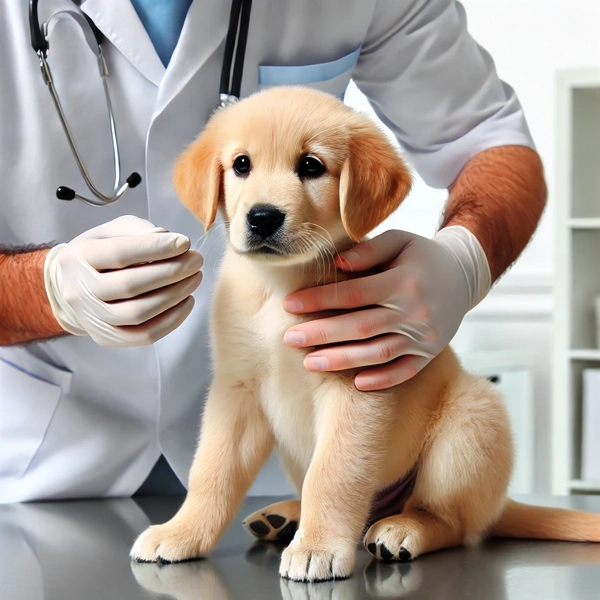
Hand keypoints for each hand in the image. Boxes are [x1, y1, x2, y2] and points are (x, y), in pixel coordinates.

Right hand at [44, 215, 202, 345]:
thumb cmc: (102, 253)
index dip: (155, 248)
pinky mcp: (107, 337)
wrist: (75, 286)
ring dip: (174, 295)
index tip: (184, 243)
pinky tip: (187, 301)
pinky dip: (172, 319)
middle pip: (130, 285)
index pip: (119, 253)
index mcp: (77, 257)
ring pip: (138, 313)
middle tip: (196, 261)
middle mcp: (79, 291)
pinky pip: (145, 335)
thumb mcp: (113, 231)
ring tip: (194, 278)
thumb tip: (168, 239)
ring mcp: (92, 318)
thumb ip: (139, 231)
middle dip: (171, 272)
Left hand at [282, 228, 489, 390]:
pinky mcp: (429, 353)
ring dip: (342, 360)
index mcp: (405, 281)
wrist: (464, 275)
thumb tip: (337, 263)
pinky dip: (382, 380)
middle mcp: (415, 311)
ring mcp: (424, 336)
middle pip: (360, 328)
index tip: (290, 304)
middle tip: (289, 338)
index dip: (320, 299)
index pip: (354, 294)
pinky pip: (405, 371)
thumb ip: (369, 249)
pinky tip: (356, 384)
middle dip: (321, 334)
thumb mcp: (400, 240)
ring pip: (377, 354)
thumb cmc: (422, 256)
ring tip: (309, 363)